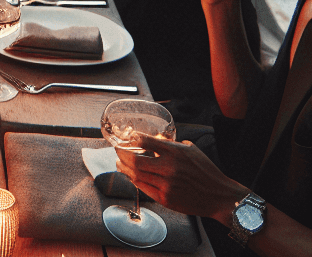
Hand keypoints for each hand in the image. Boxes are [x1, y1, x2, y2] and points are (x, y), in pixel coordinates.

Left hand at [115, 135, 245, 224]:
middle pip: (134, 159)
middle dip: (121, 153)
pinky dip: (133, 179)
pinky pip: (143, 187)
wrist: (219, 197)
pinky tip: (131, 175)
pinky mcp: (165, 199)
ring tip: (119, 162)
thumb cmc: (206, 171)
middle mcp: (168, 167)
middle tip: (117, 150)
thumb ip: (171, 144)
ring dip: (123, 167)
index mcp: (175, 152)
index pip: (145, 141)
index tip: (126, 137)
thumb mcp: (191, 150)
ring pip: (135, 174)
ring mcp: (166, 185)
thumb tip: (153, 137)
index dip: (131, 138)